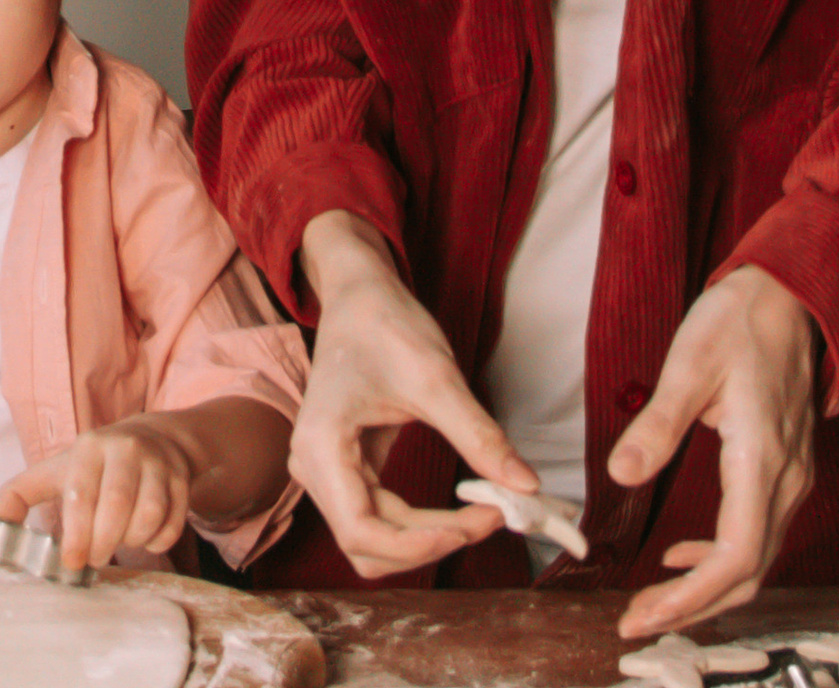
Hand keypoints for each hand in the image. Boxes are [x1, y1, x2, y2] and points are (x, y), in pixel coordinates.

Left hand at [0, 417, 200, 569]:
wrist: (154, 438)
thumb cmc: (94, 465)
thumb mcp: (55, 471)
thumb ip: (19, 494)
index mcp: (88, 448)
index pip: (81, 492)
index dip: (76, 533)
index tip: (72, 563)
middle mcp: (124, 449)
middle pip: (117, 504)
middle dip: (104, 542)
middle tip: (95, 559)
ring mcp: (156, 463)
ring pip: (148, 514)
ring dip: (133, 541)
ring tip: (121, 542)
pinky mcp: (180, 479)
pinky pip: (174, 522)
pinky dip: (159, 539)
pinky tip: (146, 537)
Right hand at [291, 211, 536, 578]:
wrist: (358, 293)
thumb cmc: (384, 323)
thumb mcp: (435, 376)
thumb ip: (478, 435)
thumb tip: (526, 486)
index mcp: (320, 444)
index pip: (362, 531)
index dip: (421, 544)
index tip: (477, 522)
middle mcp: (312, 467)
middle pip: (369, 545)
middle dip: (431, 543)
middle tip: (492, 515)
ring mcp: (327, 471)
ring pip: (377, 539)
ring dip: (430, 538)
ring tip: (484, 510)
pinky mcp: (346, 470)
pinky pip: (383, 518)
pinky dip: (424, 523)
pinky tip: (463, 505)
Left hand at [608, 265, 818, 636]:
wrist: (791, 296)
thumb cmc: (739, 321)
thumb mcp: (688, 364)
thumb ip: (657, 424)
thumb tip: (620, 474)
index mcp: (762, 459)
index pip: (735, 557)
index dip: (692, 597)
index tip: (646, 615)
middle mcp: (786, 480)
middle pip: (749, 573)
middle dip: (695, 608)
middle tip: (640, 621)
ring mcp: (792, 478)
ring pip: (758, 560)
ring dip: (709, 589)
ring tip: (656, 601)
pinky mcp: (787, 471)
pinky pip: (759, 534)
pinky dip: (724, 560)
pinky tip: (685, 556)